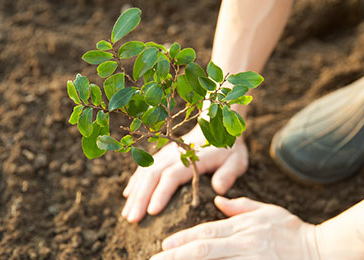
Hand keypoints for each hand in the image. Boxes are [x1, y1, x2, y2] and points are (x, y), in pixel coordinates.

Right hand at [121, 126, 248, 222]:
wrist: (217, 127)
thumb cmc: (228, 149)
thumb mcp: (236, 161)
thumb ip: (228, 174)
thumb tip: (218, 189)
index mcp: (191, 158)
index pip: (172, 176)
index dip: (161, 193)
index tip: (152, 212)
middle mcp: (174, 155)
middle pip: (152, 176)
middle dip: (141, 198)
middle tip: (132, 220)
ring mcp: (165, 154)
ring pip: (145, 172)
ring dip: (135, 193)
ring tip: (127, 215)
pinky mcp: (161, 155)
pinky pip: (144, 167)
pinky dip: (135, 182)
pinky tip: (128, 196)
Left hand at [150, 196, 318, 259]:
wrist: (321, 250)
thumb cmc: (294, 231)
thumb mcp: (268, 211)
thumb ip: (241, 206)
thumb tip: (218, 200)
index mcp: (244, 226)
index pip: (206, 232)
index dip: (183, 239)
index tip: (164, 245)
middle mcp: (244, 243)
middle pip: (203, 249)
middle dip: (176, 255)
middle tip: (154, 259)